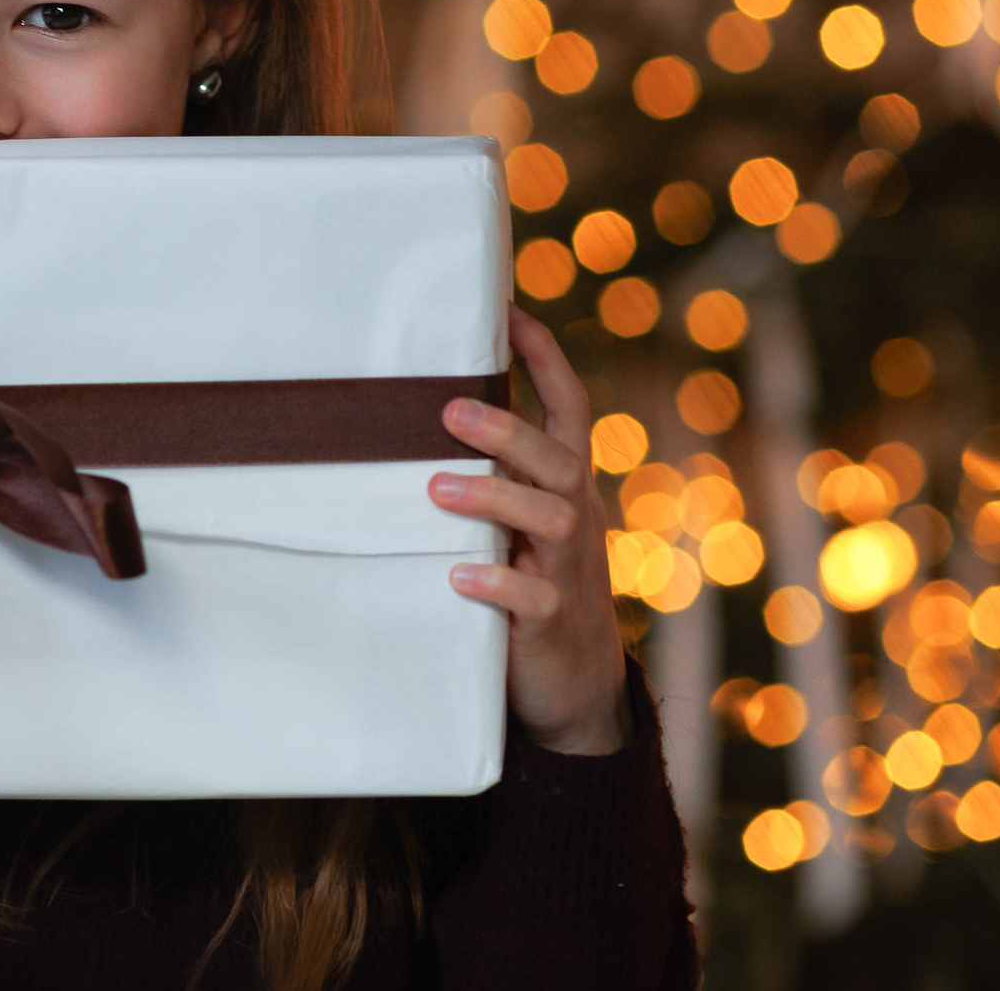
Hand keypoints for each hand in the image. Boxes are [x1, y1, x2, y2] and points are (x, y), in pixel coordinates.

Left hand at [427, 305, 629, 755]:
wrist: (576, 688)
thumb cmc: (532, 584)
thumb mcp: (523, 524)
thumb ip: (496, 476)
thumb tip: (422, 413)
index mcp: (569, 487)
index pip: (570, 410)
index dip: (545, 359)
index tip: (509, 310)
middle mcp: (576, 519)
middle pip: (560, 461)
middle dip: (509, 431)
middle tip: (449, 409)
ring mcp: (569, 571)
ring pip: (550, 519)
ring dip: (494, 498)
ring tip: (438, 489)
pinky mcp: (551, 624)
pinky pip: (533, 599)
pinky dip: (498, 582)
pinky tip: (459, 576)